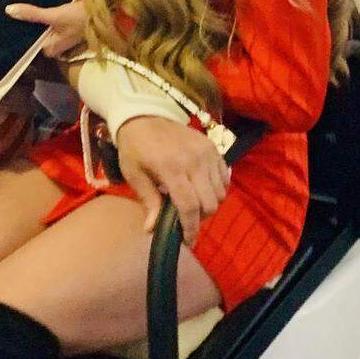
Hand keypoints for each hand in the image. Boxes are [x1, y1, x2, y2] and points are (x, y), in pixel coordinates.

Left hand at [6, 0, 86, 58]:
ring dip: (33, 18)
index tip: (5, 19)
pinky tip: (34, 7)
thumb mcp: (55, 15)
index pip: (26, 41)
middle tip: (11, 8)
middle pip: (33, 34)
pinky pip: (47, 23)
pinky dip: (42, 16)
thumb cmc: (81, 18)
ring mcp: (58, 37)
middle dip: (25, 23)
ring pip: (40, 28)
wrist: (105, 11)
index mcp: (48, 49)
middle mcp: (52, 47)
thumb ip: (32, 14)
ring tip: (19, 6)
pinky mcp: (63, 28)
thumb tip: (9, 10)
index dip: (17, 30)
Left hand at [116, 115, 230, 245]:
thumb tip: (151, 230)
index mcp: (171, 168)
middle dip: (199, 219)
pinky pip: (225, 178)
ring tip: (193, 204)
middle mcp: (194, 161)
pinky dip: (217, 189)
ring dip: (209, 205)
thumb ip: (148, 201)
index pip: (188, 206)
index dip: (190, 228)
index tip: (187, 242)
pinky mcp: (213, 148)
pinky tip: (202, 190)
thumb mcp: (134, 175)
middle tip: (186, 221)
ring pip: (220, 193)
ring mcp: (207, 153)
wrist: (145, 116)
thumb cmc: (135, 148)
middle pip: (209, 203)